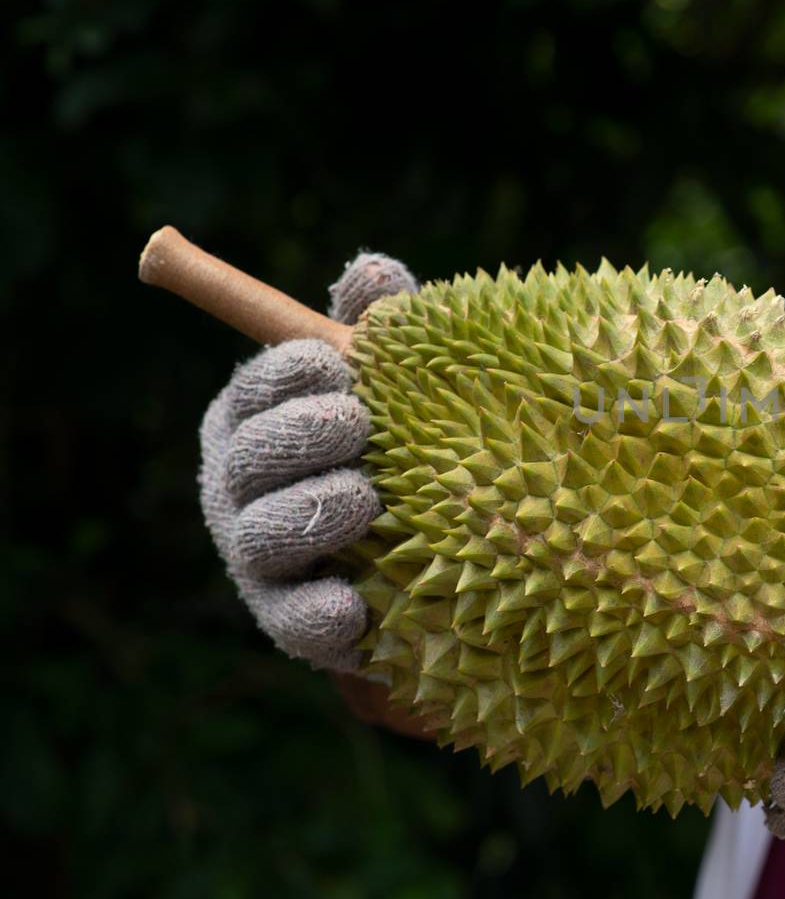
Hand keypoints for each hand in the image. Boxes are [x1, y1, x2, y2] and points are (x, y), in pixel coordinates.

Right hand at [198, 252, 417, 671]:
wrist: (428, 560)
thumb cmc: (399, 444)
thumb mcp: (394, 384)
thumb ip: (378, 328)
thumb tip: (376, 274)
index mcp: (258, 421)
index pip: (252, 391)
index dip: (283, 375)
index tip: (332, 365)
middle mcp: (243, 490)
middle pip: (247, 460)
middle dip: (297, 437)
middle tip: (356, 425)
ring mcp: (261, 561)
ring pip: (262, 537)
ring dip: (310, 514)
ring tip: (365, 500)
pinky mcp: (294, 625)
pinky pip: (293, 625)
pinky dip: (318, 616)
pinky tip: (353, 606)